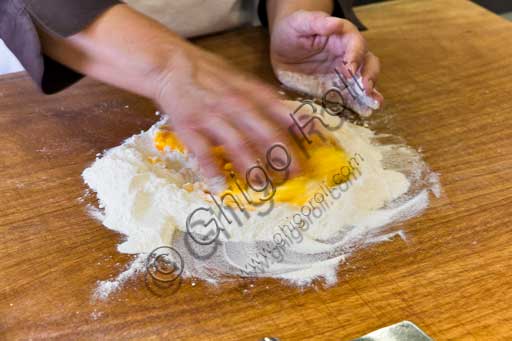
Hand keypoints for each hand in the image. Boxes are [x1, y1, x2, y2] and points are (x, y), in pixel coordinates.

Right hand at [155, 43, 301, 188]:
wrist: (171, 64)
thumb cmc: (209, 72)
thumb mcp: (241, 77)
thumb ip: (262, 96)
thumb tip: (287, 112)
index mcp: (251, 92)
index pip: (283, 113)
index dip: (301, 132)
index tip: (316, 147)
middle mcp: (236, 105)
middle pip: (266, 134)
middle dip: (284, 157)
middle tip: (297, 175)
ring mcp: (213, 117)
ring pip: (238, 145)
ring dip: (252, 168)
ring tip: (264, 187)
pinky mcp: (191, 127)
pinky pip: (203, 152)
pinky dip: (211, 171)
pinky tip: (220, 187)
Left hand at [270, 10, 382, 102]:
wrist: (282, 46)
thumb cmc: (293, 29)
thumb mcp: (300, 23)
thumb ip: (317, 22)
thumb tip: (337, 24)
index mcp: (342, 36)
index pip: (356, 44)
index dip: (356, 56)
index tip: (350, 69)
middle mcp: (348, 54)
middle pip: (367, 62)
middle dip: (369, 75)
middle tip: (365, 89)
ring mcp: (344, 72)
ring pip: (363, 80)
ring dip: (370, 92)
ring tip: (373, 103)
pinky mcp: (336, 86)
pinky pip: (349, 95)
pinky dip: (358, 104)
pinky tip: (364, 112)